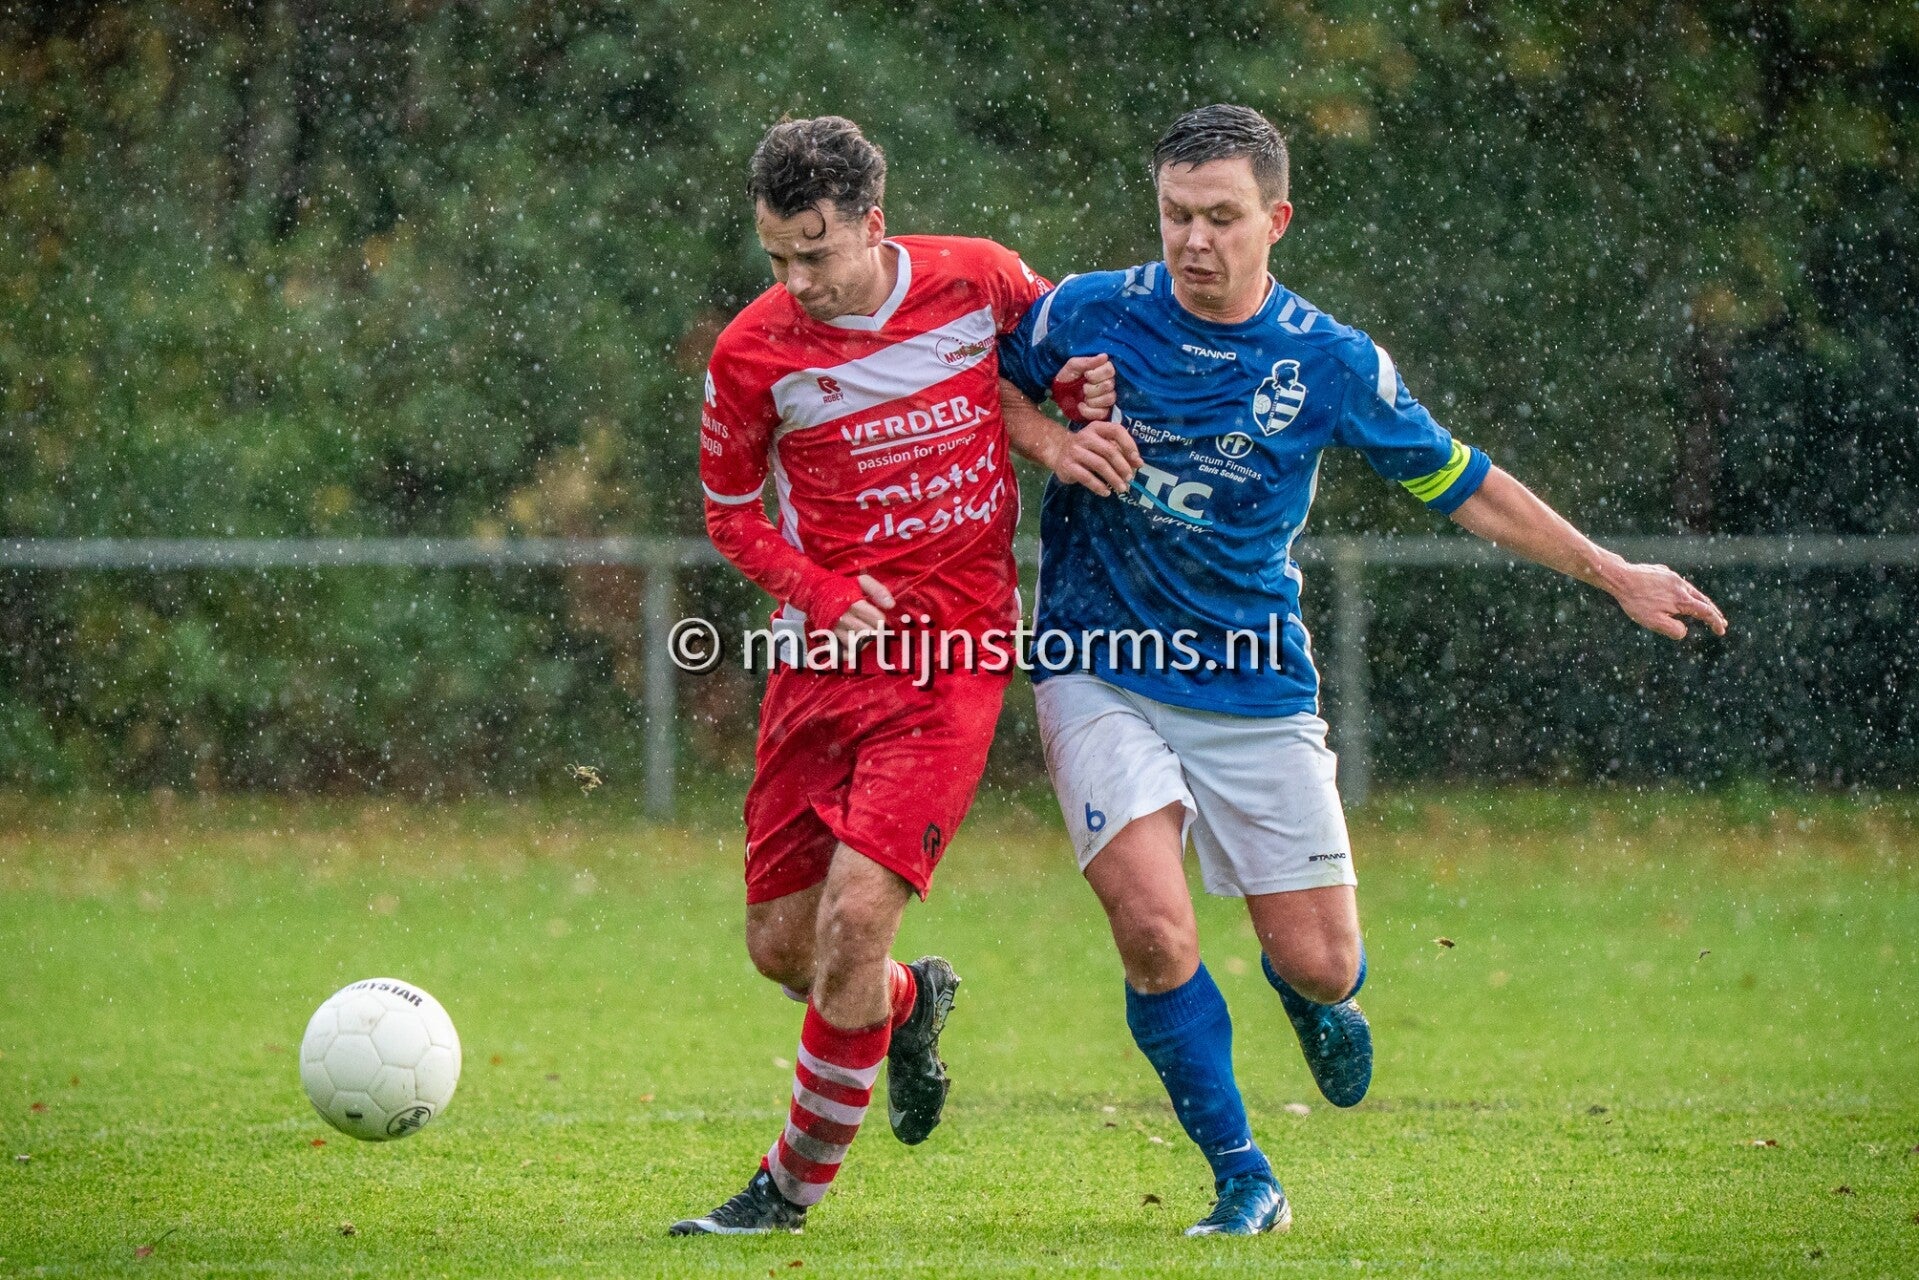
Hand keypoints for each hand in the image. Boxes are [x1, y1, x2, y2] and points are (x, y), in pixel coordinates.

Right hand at [830, 574, 894, 645]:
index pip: (877, 619)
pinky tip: (853, 644)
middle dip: (875, 631)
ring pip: (857, 644)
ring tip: (863, 634)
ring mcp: (834, 629)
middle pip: (869, 634)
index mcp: (853, 604)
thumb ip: (878, 590)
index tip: (878, 617)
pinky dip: (849, 652)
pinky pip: (841, 652)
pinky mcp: (827, 637)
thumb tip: (891, 605)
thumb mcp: (860, 581)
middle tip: (873, 627)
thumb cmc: (840, 587)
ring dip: (864, 642)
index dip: (881, 619)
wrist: (813, 591)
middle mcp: (843, 618)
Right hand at [1050, 419, 1141, 496]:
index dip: (1129, 445)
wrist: (1058, 450)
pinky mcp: (1067, 465)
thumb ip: (1119, 451)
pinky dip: (1098, 486)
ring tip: (1122, 488)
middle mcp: (1085, 436)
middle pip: (1109, 451)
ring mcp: (1075, 451)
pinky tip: (1106, 492)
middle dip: (1122, 466)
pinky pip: (1086, 477)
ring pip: (1099, 465)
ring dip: (1113, 478)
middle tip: (1130, 478)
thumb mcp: (1102, 444)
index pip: (1116, 431)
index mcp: (1097, 428)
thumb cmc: (1087, 448)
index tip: (1137, 461)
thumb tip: (1138, 463)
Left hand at [1051, 353, 1116, 422]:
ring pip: (1109, 399)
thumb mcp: (1073, 366)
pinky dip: (1089, 411)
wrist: (1057, 393)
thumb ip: (1088, 361)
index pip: (1110, 370)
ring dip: (1092, 399)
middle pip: (1109, 385)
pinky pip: (1102, 413)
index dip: (1097, 374)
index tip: (1086, 375)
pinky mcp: (1102, 412)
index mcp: (1103, 371)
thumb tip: (1104, 356)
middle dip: (1092, 388)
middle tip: (1083, 387)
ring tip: (1082, 398)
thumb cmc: (1067, 377)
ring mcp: (1106, 399)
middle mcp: (1108, 384)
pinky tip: (1080, 406)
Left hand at [1605, 560, 1727, 639]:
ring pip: (1691, 590)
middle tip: (1722, 622)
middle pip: (1703, 600)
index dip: (1715, 622)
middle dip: (1713, 612)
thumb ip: (1672, 629)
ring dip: (1700, 601)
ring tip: (1704, 609)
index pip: (1705, 612)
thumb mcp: (1653, 622)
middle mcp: (1681, 586)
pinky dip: (1685, 592)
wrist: (1620, 577)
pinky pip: (1678, 583)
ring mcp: (1672, 577)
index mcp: (1682, 599)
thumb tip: (1684, 630)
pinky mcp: (1663, 572)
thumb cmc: (1636, 602)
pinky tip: (1681, 595)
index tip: (1721, 631)